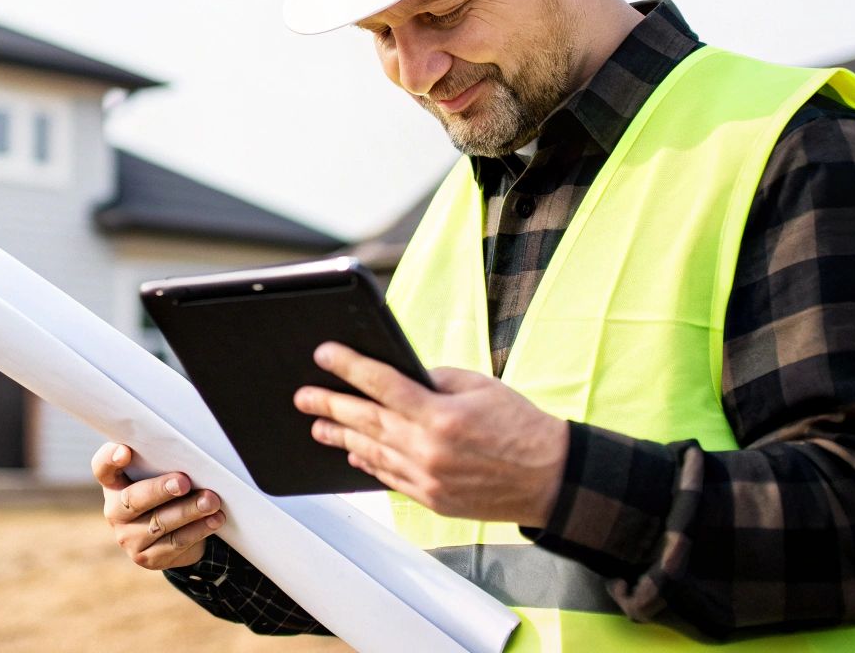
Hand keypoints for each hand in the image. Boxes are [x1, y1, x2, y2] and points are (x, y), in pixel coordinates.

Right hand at [92, 441, 225, 569]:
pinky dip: (198, 530)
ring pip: (159, 523)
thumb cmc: (166, 489)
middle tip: (184, 482)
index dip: (110, 459)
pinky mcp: (147, 558)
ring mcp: (128, 537)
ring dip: (189, 511)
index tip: (125, 452)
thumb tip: (185, 448)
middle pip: (133, 499)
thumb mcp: (157, 472)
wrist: (175, 531)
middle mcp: (114, 512)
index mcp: (113, 483)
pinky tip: (214, 519)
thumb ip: (158, 459)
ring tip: (211, 501)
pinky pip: (175, 543)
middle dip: (160, 490)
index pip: (102, 468)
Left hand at [293, 342, 567, 526]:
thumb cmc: (520, 426)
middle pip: (367, 421)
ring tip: (317, 424)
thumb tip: (397, 379)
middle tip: (303, 396)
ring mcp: (428, 479)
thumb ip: (434, 381)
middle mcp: (429, 450)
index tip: (324, 354)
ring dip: (341, 436)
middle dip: (330, 405)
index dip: (349, 367)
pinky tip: (353, 451)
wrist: (552, 479)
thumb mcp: (480, 387)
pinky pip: (390, 478)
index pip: (382, 384)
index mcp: (441, 415)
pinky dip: (369, 462)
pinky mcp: (432, 500)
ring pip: (372, 452)